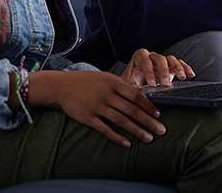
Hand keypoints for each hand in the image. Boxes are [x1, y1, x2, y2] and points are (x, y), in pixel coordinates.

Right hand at [28, 70, 165, 147]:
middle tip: (161, 130)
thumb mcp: (104, 77)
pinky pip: (105, 129)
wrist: (60, 86)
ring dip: (137, 131)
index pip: (135, 94)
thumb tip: (140, 93)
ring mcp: (96, 106)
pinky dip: (117, 137)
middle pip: (131, 109)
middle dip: (148, 121)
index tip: (158, 114)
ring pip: (121, 120)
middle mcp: (106, 94)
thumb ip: (121, 85)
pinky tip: (127, 143)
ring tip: (149, 139)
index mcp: (112, 82)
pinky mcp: (87, 117)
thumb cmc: (85, 81)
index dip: (148, 105)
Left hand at [122, 48, 195, 86]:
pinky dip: (185, 68)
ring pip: (171, 59)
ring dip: (177, 67)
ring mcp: (162, 61)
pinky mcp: (170, 67)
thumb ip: (132, 87)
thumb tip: (138, 93)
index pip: (145, 60)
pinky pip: (179, 64)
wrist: (133, 87)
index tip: (152, 84)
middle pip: (159, 58)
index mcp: (139, 58)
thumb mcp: (128, 86)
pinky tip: (190, 75)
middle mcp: (151, 57)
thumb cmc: (129, 86)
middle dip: (163, 71)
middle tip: (166, 84)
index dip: (148, 71)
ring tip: (182, 78)